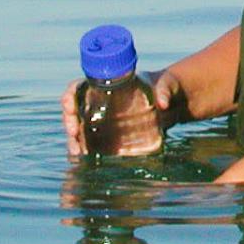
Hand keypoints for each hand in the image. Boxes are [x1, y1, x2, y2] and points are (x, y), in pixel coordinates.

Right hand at [60, 69, 183, 157]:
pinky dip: (84, 152)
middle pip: (74, 112)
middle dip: (69, 122)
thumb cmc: (166, 86)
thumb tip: (163, 104)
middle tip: (74, 132)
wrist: (173, 103)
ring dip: (74, 141)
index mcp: (106, 85)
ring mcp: (102, 121)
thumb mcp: (167, 83)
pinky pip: (90, 145)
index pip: (78, 88)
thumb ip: (165, 90)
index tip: (71, 106)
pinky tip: (83, 159)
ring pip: (79, 131)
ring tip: (77, 152)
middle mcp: (99, 103)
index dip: (70, 96)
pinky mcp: (110, 138)